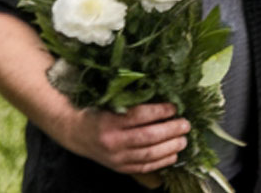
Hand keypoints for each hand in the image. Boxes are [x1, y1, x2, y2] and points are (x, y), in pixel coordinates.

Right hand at [56, 102, 190, 179]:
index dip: (160, 111)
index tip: (174, 106)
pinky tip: (174, 154)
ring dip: (171, 147)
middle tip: (185, 124)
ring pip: (149, 155)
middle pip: (148, 137)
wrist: (75, 133)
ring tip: (184, 139)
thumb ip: (131, 99)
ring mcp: (116, 157)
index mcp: (108, 121)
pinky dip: (162, 161)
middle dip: (171, 130)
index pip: (140, 115)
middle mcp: (112, 141)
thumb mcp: (109, 100)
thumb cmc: (96, 111)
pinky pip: (145, 167)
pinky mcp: (120, 167)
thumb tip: (162, 92)